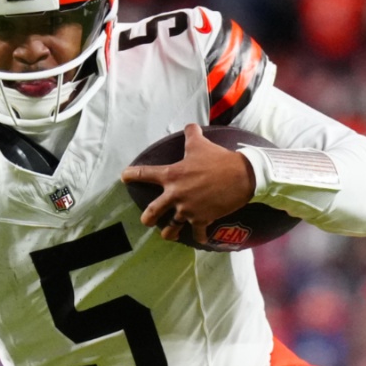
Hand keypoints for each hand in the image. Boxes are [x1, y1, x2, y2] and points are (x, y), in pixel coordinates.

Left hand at [121, 124, 254, 244]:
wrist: (241, 176)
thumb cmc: (219, 159)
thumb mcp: (201, 144)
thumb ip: (192, 134)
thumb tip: (190, 125)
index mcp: (172, 176)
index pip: (146, 174)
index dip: (133, 175)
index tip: (123, 177)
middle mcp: (176, 195)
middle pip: (153, 211)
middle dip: (148, 218)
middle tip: (146, 221)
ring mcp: (188, 210)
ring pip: (172, 227)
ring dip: (169, 232)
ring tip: (167, 235)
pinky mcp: (202, 219)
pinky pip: (198, 233)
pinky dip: (199, 237)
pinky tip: (200, 240)